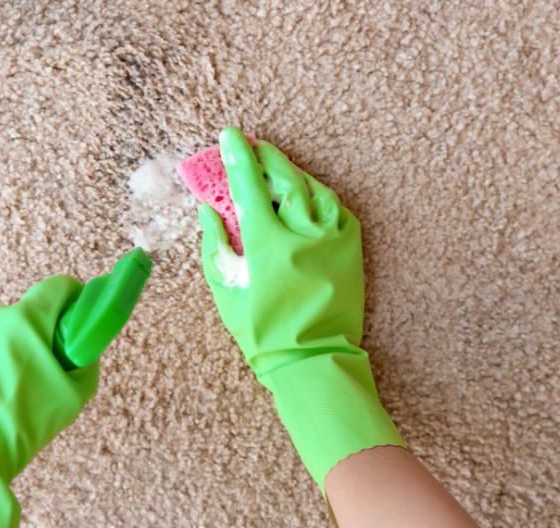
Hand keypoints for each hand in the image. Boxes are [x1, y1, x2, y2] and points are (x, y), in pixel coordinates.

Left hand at [0, 276, 97, 527]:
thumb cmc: (13, 428)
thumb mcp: (72, 398)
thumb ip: (83, 364)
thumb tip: (81, 350)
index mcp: (25, 320)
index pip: (58, 288)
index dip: (72, 300)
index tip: (75, 316)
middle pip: (22, 317)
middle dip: (32, 338)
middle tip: (35, 376)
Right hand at [199, 128, 364, 375]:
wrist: (311, 358)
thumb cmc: (261, 329)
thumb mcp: (226, 288)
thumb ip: (215, 244)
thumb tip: (208, 209)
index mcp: (268, 244)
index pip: (248, 186)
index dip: (236, 157)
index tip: (228, 136)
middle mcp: (304, 233)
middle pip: (285, 178)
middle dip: (266, 157)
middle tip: (252, 145)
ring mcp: (333, 238)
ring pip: (314, 189)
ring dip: (293, 174)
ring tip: (276, 169)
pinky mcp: (351, 248)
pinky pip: (336, 208)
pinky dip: (318, 196)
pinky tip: (305, 196)